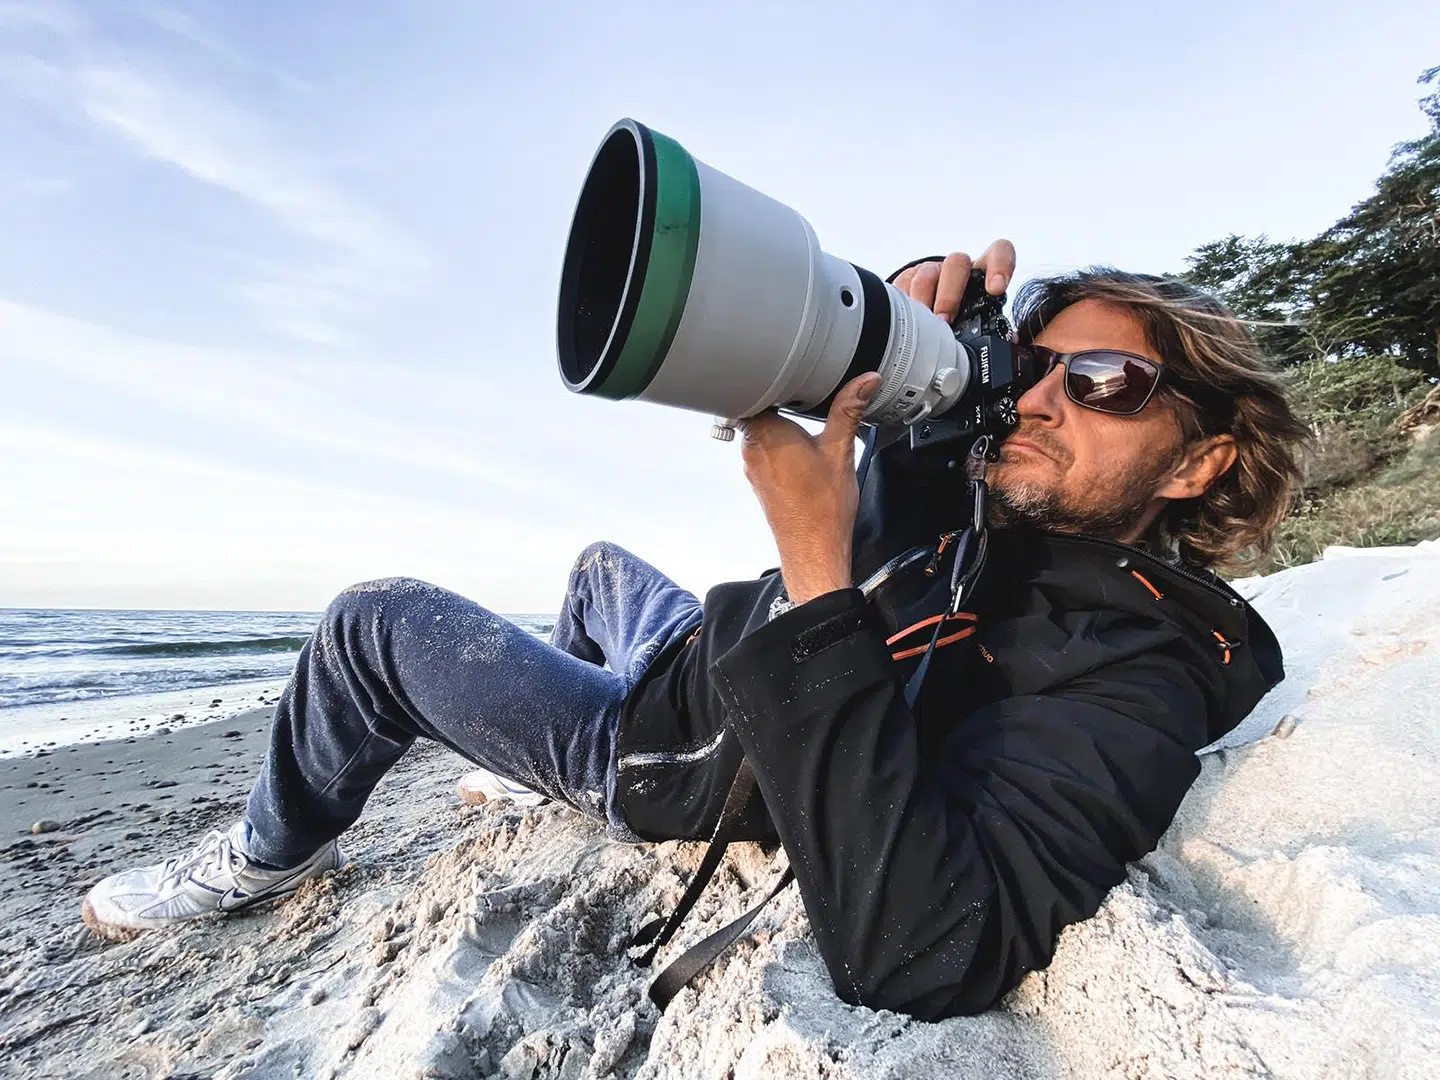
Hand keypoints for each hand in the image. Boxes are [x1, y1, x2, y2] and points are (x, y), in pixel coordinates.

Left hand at [739, 372, 881, 605]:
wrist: (814, 550)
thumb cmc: (823, 509)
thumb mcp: (841, 451)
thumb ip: (849, 410)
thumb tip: (864, 382)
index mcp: (766, 434)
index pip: (755, 392)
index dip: (771, 380)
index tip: (790, 376)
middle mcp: (752, 449)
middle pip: (757, 410)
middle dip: (781, 403)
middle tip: (805, 399)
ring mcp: (753, 467)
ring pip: (761, 432)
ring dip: (781, 427)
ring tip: (807, 428)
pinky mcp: (760, 481)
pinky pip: (765, 452)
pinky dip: (781, 447)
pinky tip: (803, 454)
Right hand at [891, 240, 1016, 322]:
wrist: (936, 308)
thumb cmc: (966, 315)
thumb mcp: (983, 319)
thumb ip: (998, 329)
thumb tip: (1010, 342)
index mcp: (984, 273)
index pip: (999, 252)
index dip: (1000, 266)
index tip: (995, 289)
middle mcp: (959, 268)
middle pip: (956, 264)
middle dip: (949, 295)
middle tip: (945, 321)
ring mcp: (933, 270)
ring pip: (927, 275)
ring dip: (924, 302)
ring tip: (922, 326)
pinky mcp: (910, 277)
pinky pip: (904, 283)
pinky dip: (903, 303)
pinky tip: (904, 319)